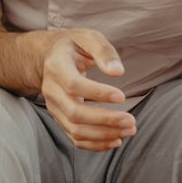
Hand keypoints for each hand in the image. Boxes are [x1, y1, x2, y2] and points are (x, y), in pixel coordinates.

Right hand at [38, 28, 136, 150]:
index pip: (73, 85)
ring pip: (75, 129)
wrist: (49, 57)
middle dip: (105, 120)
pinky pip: (74, 138)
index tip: (122, 96)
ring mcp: (54, 107)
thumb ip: (103, 51)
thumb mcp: (88, 38)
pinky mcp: (60, 118)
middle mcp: (51, 90)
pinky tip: (116, 140)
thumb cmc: (74, 46)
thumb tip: (117, 72)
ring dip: (103, 134)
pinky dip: (95, 144)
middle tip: (131, 120)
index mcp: (56, 67)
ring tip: (130, 130)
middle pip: (74, 112)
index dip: (97, 93)